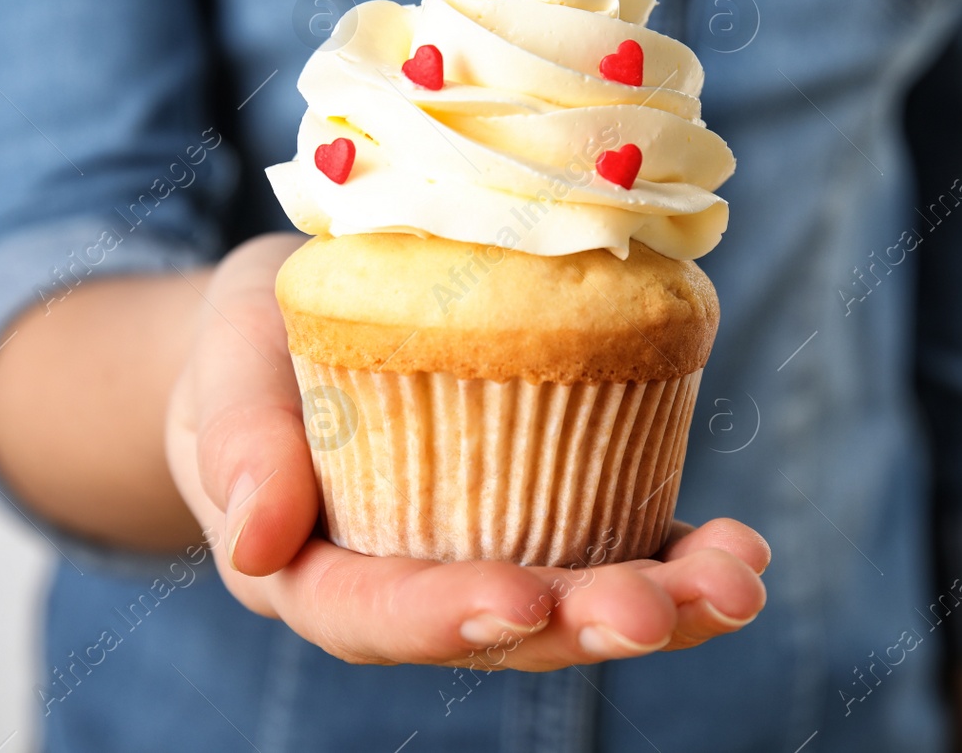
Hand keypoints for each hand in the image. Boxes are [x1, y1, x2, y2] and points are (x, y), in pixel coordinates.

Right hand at [165, 233, 770, 668]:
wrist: (285, 329)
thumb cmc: (245, 348)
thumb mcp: (223, 369)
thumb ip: (234, 443)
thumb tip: (258, 540)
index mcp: (311, 572)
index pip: (371, 614)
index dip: (445, 616)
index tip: (521, 598)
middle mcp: (402, 588)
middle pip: (491, 632)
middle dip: (582, 626)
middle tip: (658, 609)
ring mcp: (474, 558)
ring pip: (566, 608)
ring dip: (657, 604)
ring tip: (734, 582)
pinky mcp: (534, 519)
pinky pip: (604, 550)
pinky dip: (672, 556)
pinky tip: (737, 550)